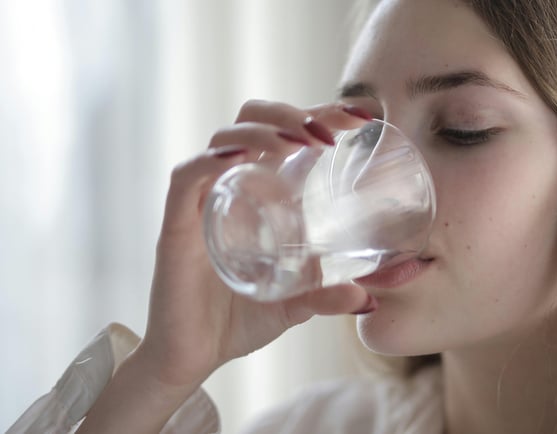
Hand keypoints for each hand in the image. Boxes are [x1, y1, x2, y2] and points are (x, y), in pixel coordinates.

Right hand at [138, 100, 372, 387]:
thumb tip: (369, 299)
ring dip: (264, 130)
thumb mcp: (296, 305)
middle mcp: (230, 186)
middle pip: (253, 120)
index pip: (286, 132)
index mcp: (259, 191)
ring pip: (224, 138)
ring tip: (300, 141)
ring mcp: (202, 202)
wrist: (191, 358)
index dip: (320, 114)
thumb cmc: (239, 320)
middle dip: (292, 113)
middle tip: (331, 132)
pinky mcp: (176, 225)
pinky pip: (187, 177)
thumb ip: (328, 296)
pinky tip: (241, 157)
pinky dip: (211, 160)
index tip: (361, 117)